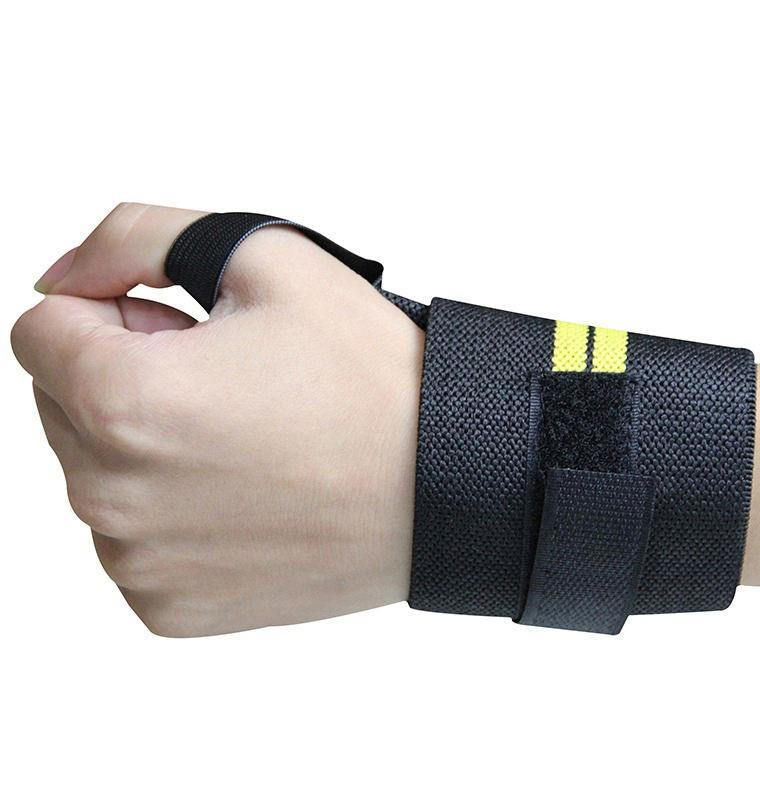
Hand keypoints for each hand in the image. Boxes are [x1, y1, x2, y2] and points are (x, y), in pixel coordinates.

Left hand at [11, 203, 423, 635]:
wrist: (447, 483)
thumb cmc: (372, 380)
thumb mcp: (263, 256)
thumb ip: (134, 236)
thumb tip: (63, 275)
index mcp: (122, 401)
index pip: (38, 329)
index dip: (113, 310)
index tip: (180, 329)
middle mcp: (112, 497)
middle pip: (60, 402)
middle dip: (124, 374)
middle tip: (225, 380)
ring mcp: (140, 562)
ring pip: (95, 471)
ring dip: (146, 442)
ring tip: (245, 435)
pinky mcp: (172, 606)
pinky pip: (133, 537)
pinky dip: (171, 507)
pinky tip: (246, 491)